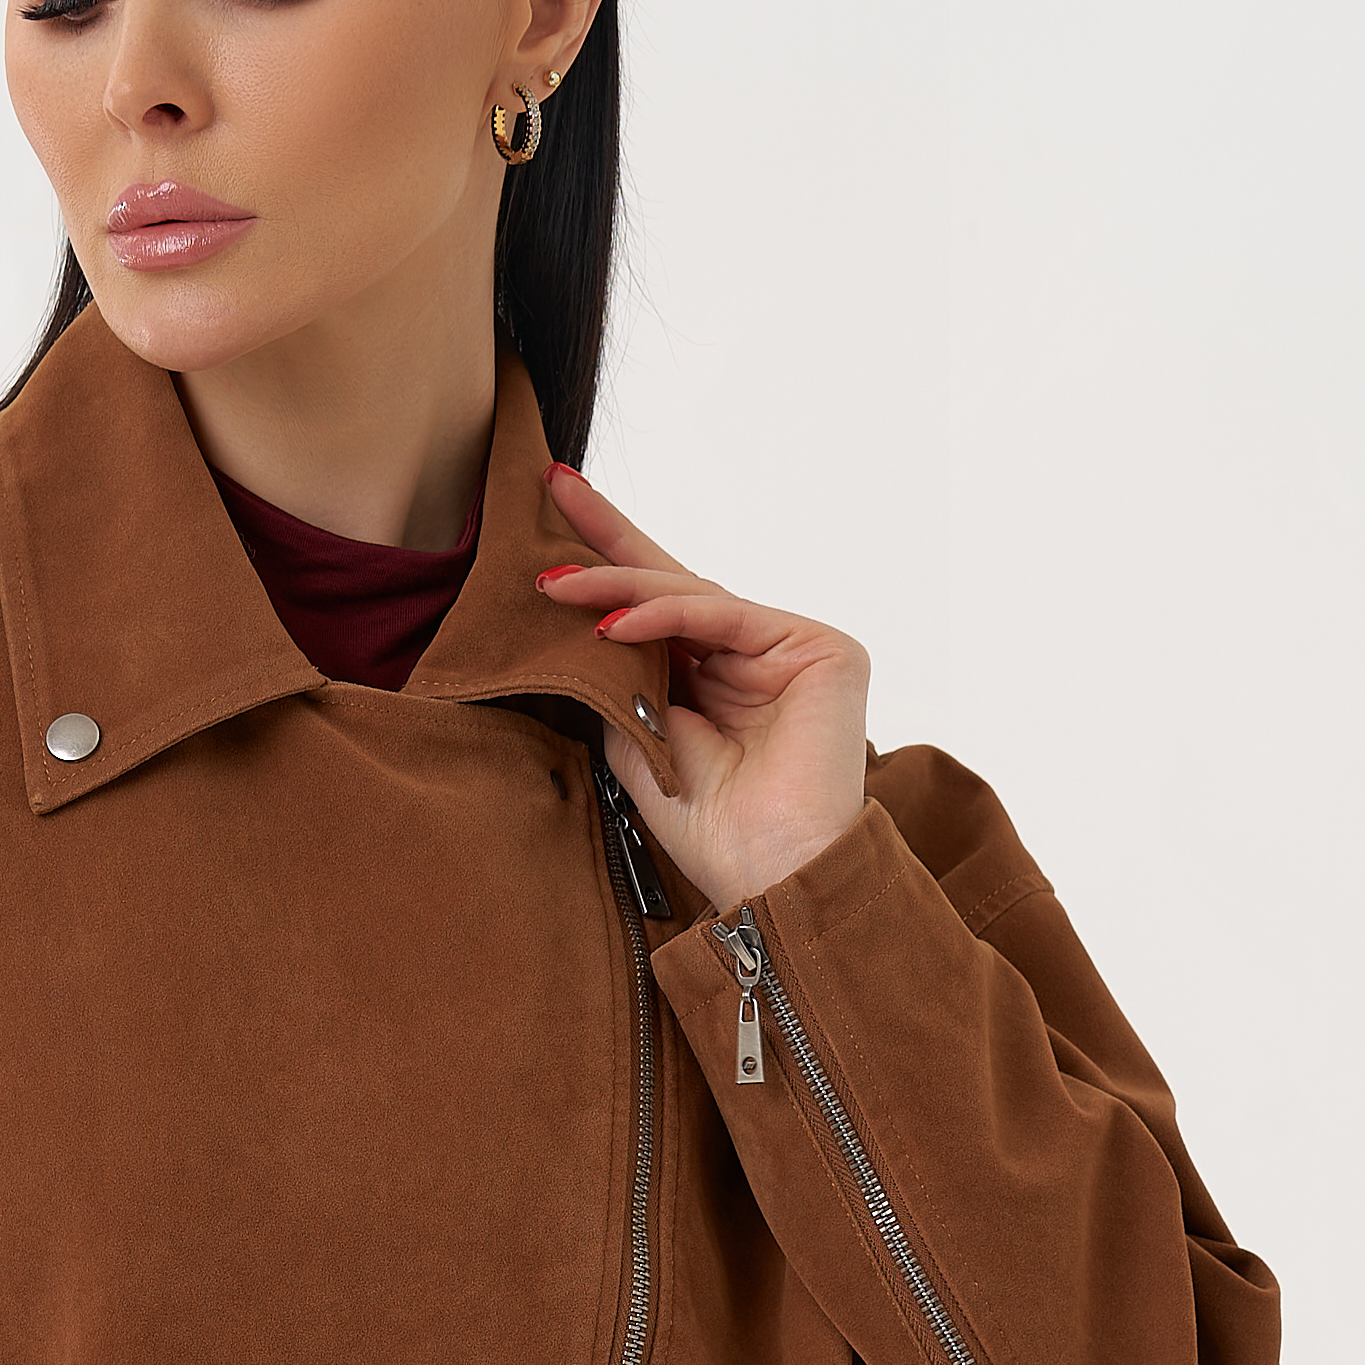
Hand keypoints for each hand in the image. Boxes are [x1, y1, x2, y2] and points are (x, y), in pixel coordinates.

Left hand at [539, 465, 870, 918]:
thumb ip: (620, 681)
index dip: (605, 572)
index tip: (544, 537)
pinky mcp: (821, 648)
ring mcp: (791, 647)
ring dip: (616, 587)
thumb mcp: (640, 743)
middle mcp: (757, 654)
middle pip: (673, 583)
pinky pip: (724, 615)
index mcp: (719, 680)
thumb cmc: (712, 829)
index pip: (656, 612)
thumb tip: (575, 624)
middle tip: (553, 486)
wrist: (772, 877)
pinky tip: (610, 626)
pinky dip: (665, 616)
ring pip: (690, 595)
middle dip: (609, 538)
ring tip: (554, 587)